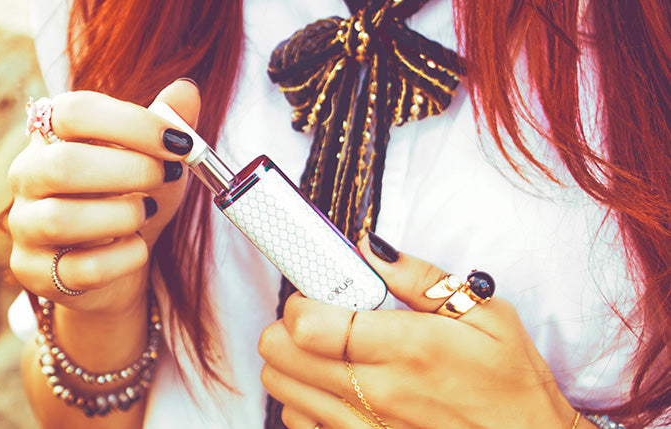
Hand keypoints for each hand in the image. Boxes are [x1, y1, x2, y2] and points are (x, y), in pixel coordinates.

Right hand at [7, 79, 199, 313]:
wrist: (117, 267)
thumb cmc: (132, 202)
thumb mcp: (157, 163)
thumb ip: (168, 127)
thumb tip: (186, 90)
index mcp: (52, 136)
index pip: (74, 112)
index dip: (131, 123)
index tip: (179, 141)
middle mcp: (27, 176)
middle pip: (62, 164)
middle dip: (129, 170)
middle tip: (166, 176)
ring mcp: (24, 226)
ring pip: (62, 219)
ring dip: (123, 216)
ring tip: (146, 214)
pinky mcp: (34, 272)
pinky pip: (81, 268)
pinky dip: (123, 258)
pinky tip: (137, 248)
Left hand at [259, 233, 579, 428]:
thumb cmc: (509, 383)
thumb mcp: (487, 316)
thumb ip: (421, 277)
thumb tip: (369, 249)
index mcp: (406, 348)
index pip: (307, 324)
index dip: (300, 300)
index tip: (316, 292)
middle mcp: (377, 392)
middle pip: (280, 353)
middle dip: (288, 326)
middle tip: (320, 318)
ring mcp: (364, 427)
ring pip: (282, 389)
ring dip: (292, 362)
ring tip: (327, 351)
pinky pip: (299, 424)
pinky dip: (304, 402)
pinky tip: (333, 389)